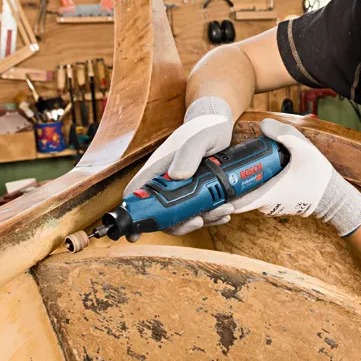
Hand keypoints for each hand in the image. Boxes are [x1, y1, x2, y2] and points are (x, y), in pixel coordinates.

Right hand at [123, 97, 234, 240]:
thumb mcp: (201, 137)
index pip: (137, 194)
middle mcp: (168, 181)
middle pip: (162, 214)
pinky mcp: (199, 191)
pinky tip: (226, 212)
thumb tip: (177, 176)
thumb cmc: (207, 127)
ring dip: (203, 219)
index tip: (136, 234)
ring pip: (184, 215)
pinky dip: (212, 216)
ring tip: (224, 210)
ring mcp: (184, 188)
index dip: (133, 215)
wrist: (222, 125)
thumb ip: (189, 153)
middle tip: (199, 221)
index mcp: (159, 169)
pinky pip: (200, 210)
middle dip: (180, 224)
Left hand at [229, 119, 360, 236]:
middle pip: (238, 198)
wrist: (335, 197)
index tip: (211, 184)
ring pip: (249, 197)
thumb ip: (284, 134)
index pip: (234, 203)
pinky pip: (259, 197)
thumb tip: (263, 125)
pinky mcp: (278, 204)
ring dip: (241, 185)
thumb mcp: (304, 149)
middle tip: (220, 167)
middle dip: (228, 185)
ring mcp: (272, 207)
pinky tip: (255, 173)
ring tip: (235, 167)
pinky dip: (253, 187)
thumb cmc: (319, 177)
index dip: (219, 196)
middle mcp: (266, 205)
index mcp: (268, 195)